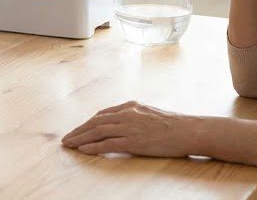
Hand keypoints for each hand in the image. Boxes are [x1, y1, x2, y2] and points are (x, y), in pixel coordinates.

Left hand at [62, 101, 197, 156]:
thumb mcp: (151, 113)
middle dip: (79, 130)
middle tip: (67, 138)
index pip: (103, 114)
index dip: (88, 123)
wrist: (189, 130)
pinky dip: (93, 147)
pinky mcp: (133, 141)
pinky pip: (107, 144)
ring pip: (98, 131)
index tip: (79, 129)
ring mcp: (129, 127)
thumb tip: (125, 123)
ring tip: (69, 144)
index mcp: (131, 106)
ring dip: (81, 138)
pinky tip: (83, 150)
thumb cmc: (175, 125)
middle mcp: (127, 114)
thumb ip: (136, 116)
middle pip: (96, 122)